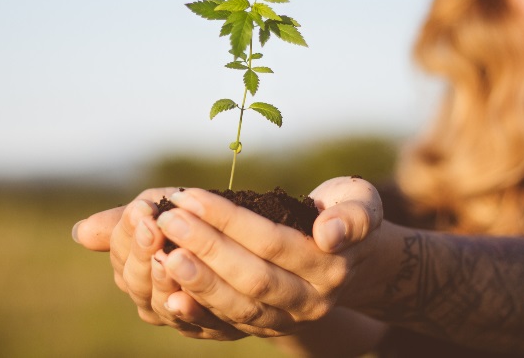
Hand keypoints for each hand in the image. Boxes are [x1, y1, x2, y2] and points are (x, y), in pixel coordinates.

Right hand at [73, 187, 246, 339]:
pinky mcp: (216, 327)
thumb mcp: (165, 209)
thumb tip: (80, 232)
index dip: (127, 233)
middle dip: (142, 252)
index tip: (141, 209)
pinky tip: (184, 299)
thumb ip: (128, 222)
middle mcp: (152, 297)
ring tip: (169, 256)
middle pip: (135, 281)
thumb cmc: (200, 221)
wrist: (252, 246)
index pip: (120, 253)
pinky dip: (190, 313)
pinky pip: (200, 324)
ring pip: (162, 304)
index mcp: (135, 267)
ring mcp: (182, 315)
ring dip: (163, 280)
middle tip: (153, 226)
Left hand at [153, 176, 384, 336]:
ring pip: (238, 307)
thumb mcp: (362, 204)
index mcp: (330, 267)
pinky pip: (230, 326)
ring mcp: (287, 320)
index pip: (272, 242)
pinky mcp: (266, 327)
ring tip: (162, 253)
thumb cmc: (347, 214)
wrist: (351, 259)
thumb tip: (329, 233)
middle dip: (205, 248)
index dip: (229, 220)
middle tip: (167, 220)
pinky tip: (169, 298)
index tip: (190, 196)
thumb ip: (354, 216)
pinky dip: (199, 313)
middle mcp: (310, 301)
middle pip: (251, 278)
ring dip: (197, 281)